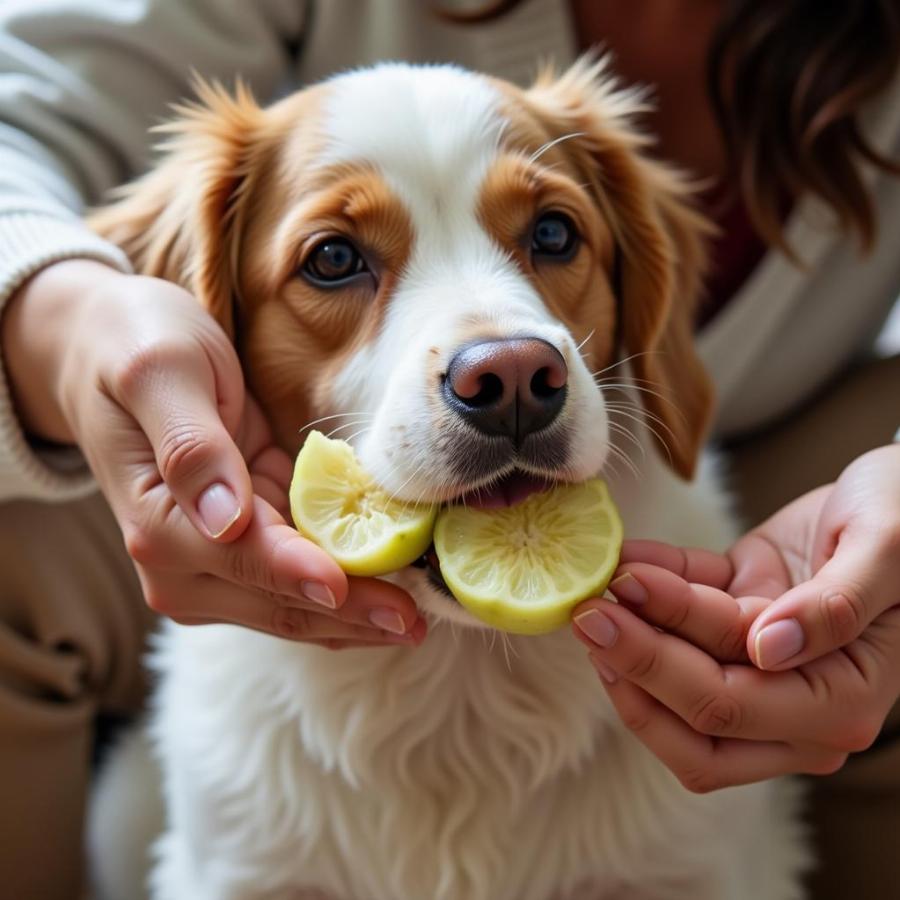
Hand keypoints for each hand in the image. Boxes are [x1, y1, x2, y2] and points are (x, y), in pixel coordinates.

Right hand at [3, 260, 424, 648]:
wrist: (112, 351)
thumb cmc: (135, 347)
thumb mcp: (159, 373)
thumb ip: (190, 446)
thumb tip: (223, 519)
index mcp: (157, 521)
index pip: (242, 558)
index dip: (297, 574)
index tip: (347, 586)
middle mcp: (180, 560)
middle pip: (276, 599)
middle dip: (345, 613)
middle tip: (414, 624)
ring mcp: (213, 559)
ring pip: (293, 604)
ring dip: (352, 614)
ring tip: (414, 621)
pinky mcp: (244, 543)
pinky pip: (300, 575)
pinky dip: (345, 587)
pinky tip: (390, 590)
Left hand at [570, 444, 899, 789]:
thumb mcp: (884, 551)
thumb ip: (835, 607)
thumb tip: (768, 651)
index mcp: (841, 699)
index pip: (730, 707)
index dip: (658, 666)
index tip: (609, 614)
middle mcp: (798, 698)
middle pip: (695, 711)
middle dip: (634, 665)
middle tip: (587, 615)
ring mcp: (765, 660)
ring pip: (681, 678)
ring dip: (634, 636)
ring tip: (594, 592)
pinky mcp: (745, 615)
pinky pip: (689, 613)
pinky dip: (654, 586)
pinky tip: (623, 560)